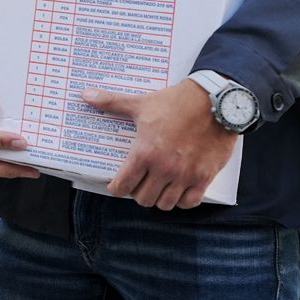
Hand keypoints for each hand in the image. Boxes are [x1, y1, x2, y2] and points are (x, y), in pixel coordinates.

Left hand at [82, 81, 235, 210]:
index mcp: (145, 152)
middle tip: (139, 183)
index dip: (116, 188)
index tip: (117, 185)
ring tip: (158, 187)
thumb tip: (85, 95)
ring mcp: (185, 175)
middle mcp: (164, 168)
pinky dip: (182, 200)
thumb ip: (112, 102)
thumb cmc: (176, 102)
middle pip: (143, 199)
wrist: (214, 101)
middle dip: (138, 193)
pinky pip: (190, 202)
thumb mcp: (141, 103)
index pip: (123, 186)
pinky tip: (179, 190)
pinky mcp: (204, 177)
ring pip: (165, 204)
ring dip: (159, 198)